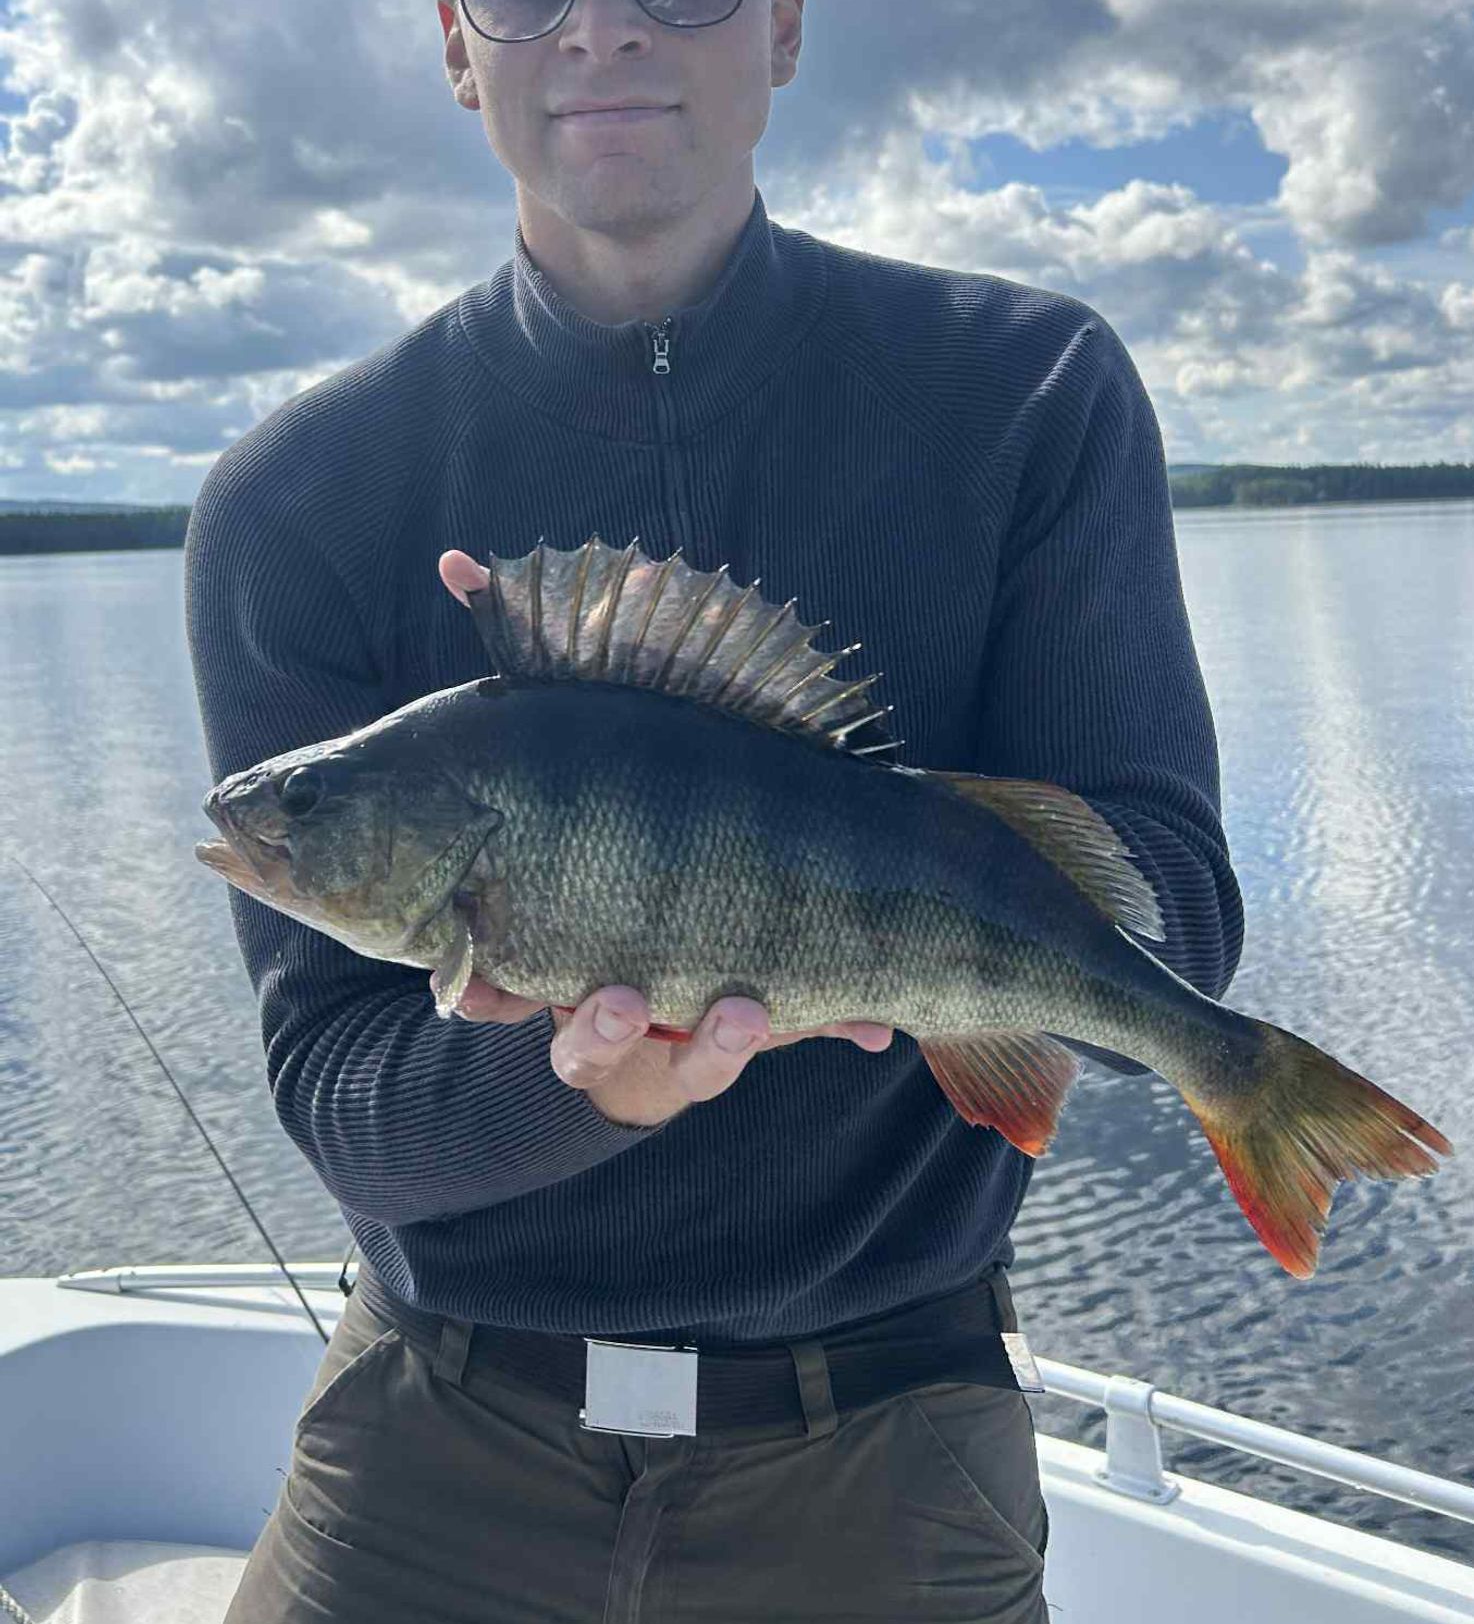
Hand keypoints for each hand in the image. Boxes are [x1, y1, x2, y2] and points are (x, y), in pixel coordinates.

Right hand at [436, 547, 894, 1125]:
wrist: (758, 860)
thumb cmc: (639, 778)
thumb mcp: (588, 720)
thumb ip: (520, 644)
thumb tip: (453, 562)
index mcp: (554, 932)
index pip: (495, 981)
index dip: (484, 994)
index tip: (480, 992)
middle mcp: (617, 988)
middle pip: (588, 1044)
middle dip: (601, 1029)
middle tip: (618, 997)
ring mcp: (704, 1012)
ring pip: (693, 1061)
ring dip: (716, 1043)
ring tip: (741, 1007)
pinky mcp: (789, 1008)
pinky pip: (816, 1030)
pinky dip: (840, 1022)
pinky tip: (871, 1023)